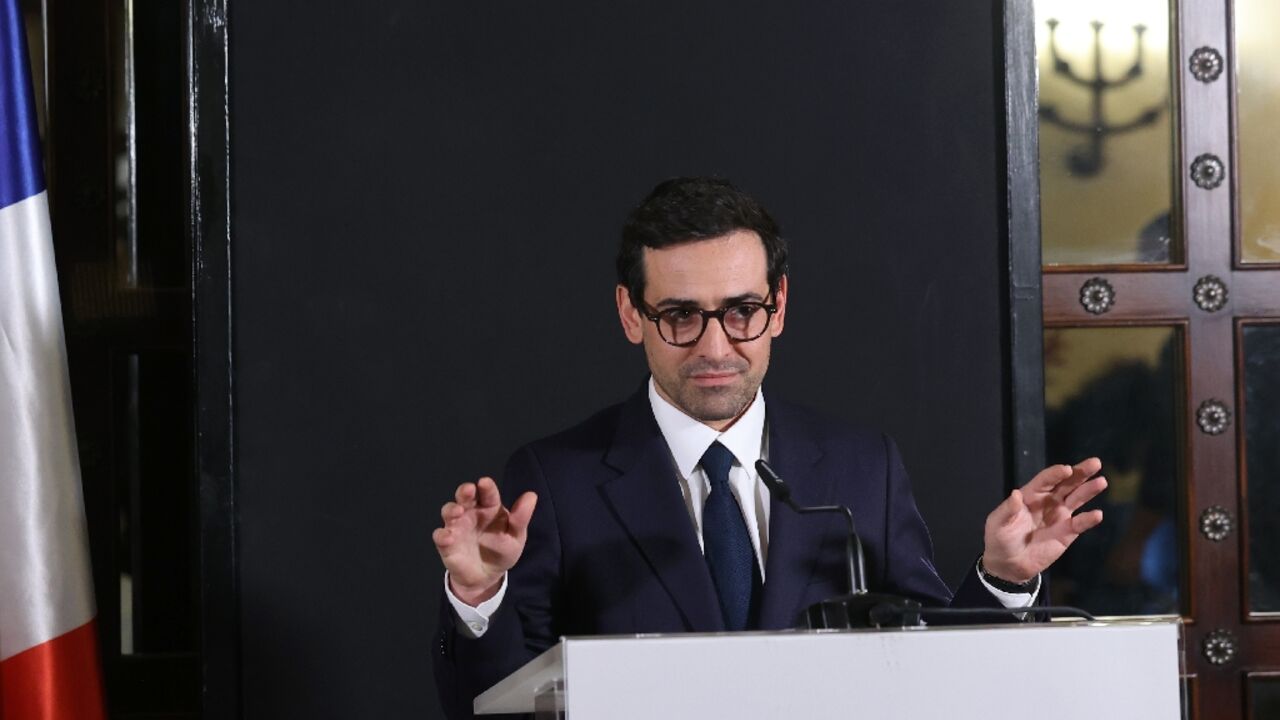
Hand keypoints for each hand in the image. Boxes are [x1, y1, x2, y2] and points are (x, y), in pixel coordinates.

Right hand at [432, 477, 536, 605]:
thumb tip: (532, 495)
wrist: (487, 576)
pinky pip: (440, 536)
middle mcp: (471, 512)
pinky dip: (442, 535)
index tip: (485, 483)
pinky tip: (448, 537)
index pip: (487, 493)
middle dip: (464, 491)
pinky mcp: (447, 544)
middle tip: (468, 490)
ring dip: (451, 509)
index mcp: (489, 508)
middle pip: (464, 497)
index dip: (486, 487)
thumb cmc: (502, 550)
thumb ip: (521, 518)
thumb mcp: (516, 536)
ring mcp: (457, 527)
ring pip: (449, 511)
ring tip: (458, 511)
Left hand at [981, 458, 1107, 583]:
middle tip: (1095, 463)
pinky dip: (1088, 519)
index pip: (1045, 480)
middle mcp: (1048, 502)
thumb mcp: (998, 523)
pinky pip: (1080, 524)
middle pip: (1066, 484)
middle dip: (1080, 473)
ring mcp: (1059, 516)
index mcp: (1030, 495)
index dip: (1056, 474)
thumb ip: (1008, 510)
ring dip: (1089, 490)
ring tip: (1101, 482)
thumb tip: (1016, 494)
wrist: (1009, 565)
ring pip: (1077, 499)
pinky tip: (1097, 514)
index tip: (1066, 469)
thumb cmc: (1000, 539)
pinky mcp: (1067, 533)